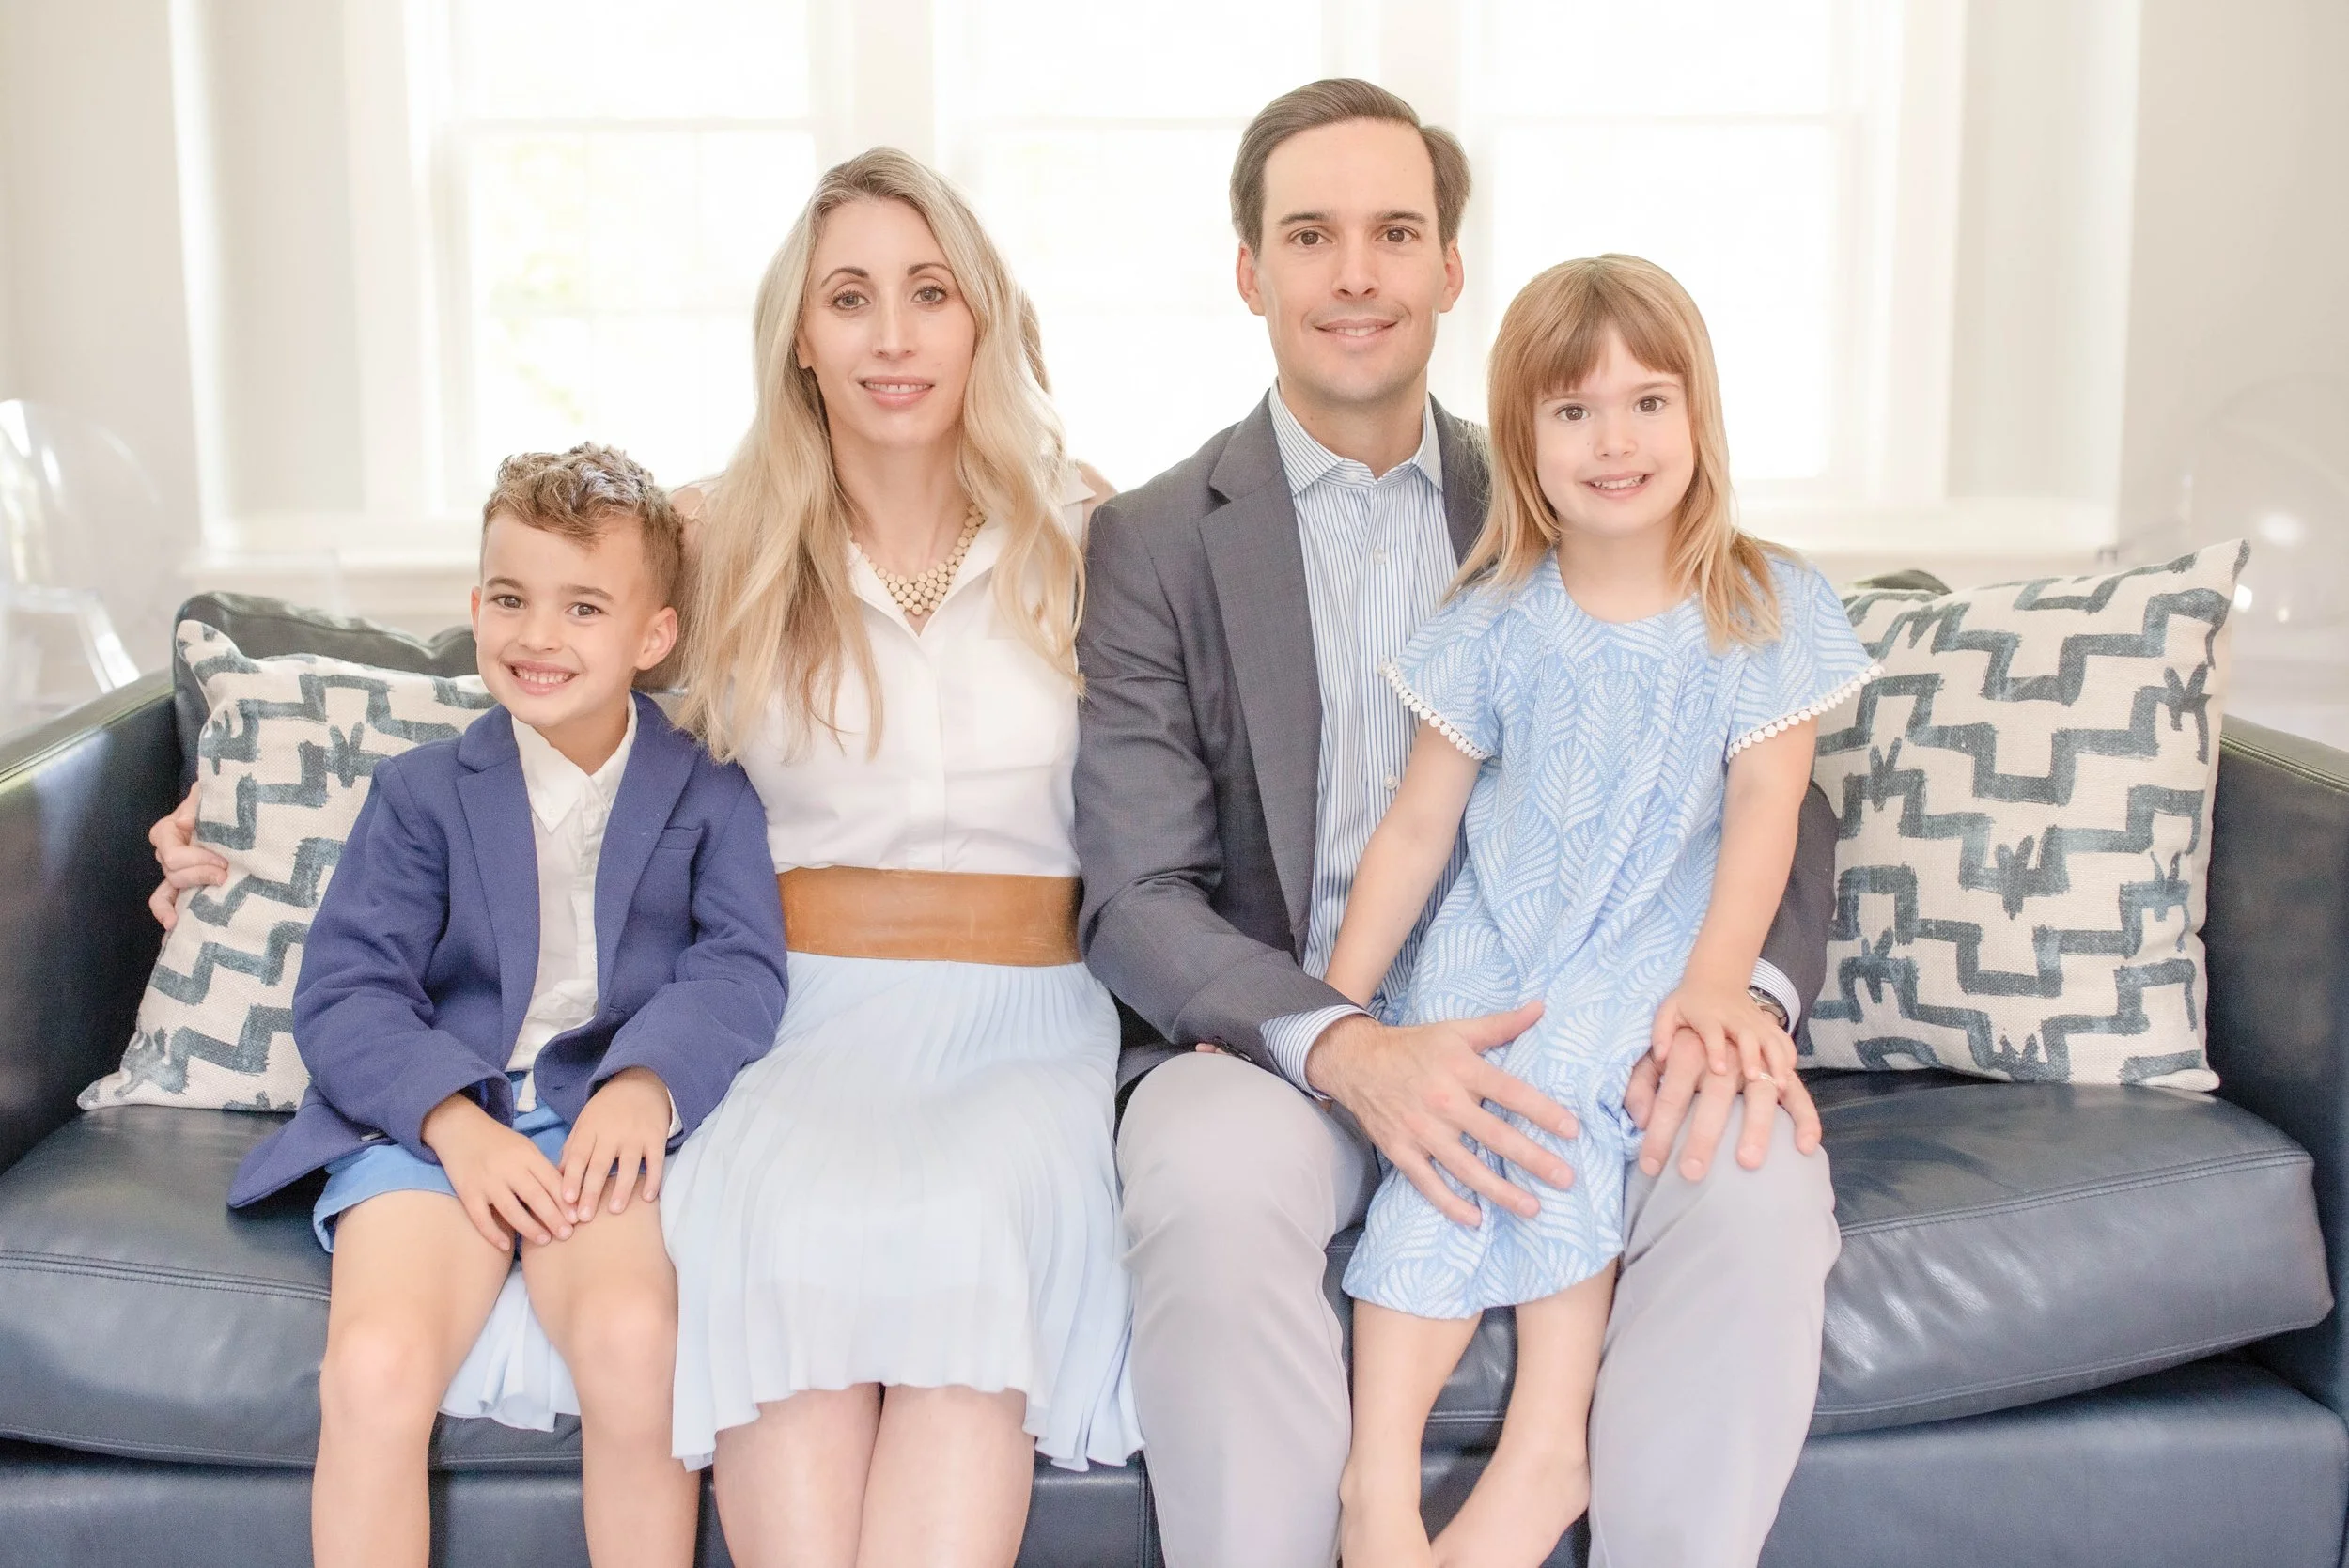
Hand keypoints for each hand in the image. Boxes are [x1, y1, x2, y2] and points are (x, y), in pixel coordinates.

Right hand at [147, 784, 229, 929]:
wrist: (239, 815)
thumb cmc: (225, 803)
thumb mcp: (212, 796)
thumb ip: (201, 801)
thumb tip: (190, 818)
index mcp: (168, 831)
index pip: (173, 854)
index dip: (197, 860)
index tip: (224, 860)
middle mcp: (166, 851)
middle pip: (174, 872)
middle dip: (202, 873)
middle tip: (228, 871)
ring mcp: (174, 869)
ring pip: (173, 886)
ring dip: (196, 888)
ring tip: (219, 886)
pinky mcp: (184, 883)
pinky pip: (164, 900)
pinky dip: (165, 912)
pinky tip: (173, 925)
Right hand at [421, 1092, 574, 1249]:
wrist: (459, 1128)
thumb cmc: (498, 1141)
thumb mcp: (524, 1147)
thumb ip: (541, 1168)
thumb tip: (566, 1194)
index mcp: (526, 1154)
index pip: (551, 1180)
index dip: (566, 1201)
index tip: (577, 1218)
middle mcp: (508, 1167)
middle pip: (535, 1196)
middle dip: (553, 1217)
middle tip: (567, 1235)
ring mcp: (487, 1180)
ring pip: (511, 1210)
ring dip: (530, 1228)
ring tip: (545, 1241)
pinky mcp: (467, 1192)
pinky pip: (481, 1218)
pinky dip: (493, 1233)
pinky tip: (506, 1246)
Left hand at [560, 1066, 670, 1221]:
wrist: (641, 1082)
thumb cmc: (607, 1109)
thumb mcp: (585, 1122)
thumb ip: (572, 1148)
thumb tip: (556, 1178)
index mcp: (590, 1129)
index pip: (578, 1156)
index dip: (572, 1178)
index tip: (566, 1200)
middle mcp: (612, 1132)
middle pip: (600, 1165)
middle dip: (592, 1191)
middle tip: (584, 1217)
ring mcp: (636, 1135)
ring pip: (629, 1165)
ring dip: (622, 1189)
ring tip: (614, 1210)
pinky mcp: (656, 1137)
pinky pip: (656, 1161)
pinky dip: (653, 1179)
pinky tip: (648, 1197)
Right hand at [1304, 1003, 1569, 1228]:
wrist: (1356, 1061)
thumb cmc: (1414, 1047)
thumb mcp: (1457, 1030)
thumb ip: (1501, 1025)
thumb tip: (1541, 1008)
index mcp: (1461, 1069)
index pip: (1510, 1092)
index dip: (1542, 1111)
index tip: (1572, 1130)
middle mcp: (1443, 1102)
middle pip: (1495, 1136)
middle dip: (1533, 1159)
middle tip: (1565, 1178)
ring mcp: (1421, 1131)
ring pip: (1466, 1167)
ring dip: (1501, 1191)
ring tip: (1533, 1207)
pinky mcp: (1401, 1151)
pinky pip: (1428, 1183)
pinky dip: (1450, 1203)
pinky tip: (1476, 1218)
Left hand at [1626, 1025, 1822, 1181]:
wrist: (1720, 984)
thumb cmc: (1684, 1025)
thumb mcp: (1652, 1043)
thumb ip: (1642, 1077)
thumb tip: (1639, 1117)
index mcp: (1690, 1047)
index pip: (1671, 1094)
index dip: (1659, 1130)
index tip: (1651, 1166)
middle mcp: (1726, 1050)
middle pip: (1715, 1095)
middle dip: (1703, 1135)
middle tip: (1693, 1171)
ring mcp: (1758, 1055)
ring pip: (1760, 1092)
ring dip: (1755, 1126)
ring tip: (1747, 1162)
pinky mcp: (1783, 1062)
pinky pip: (1798, 1090)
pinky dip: (1805, 1117)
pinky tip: (1804, 1146)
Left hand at [1650, 974, 1796, 1089]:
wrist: (1716, 978)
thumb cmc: (1688, 1002)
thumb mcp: (1668, 1012)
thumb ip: (1661, 1033)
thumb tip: (1661, 1057)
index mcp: (1707, 1016)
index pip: (1712, 1032)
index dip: (1716, 1050)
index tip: (1719, 1070)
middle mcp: (1733, 1017)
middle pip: (1746, 1035)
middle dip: (1752, 1056)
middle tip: (1755, 1078)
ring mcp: (1753, 1020)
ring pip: (1769, 1038)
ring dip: (1776, 1059)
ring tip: (1780, 1084)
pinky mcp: (1766, 1023)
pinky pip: (1782, 1037)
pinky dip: (1789, 1053)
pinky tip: (1792, 1073)